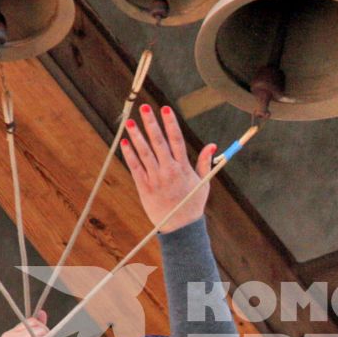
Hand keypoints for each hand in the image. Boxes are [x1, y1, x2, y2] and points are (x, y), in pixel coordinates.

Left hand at [121, 103, 214, 233]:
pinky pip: (136, 168)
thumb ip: (205, 162)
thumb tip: (212, 145)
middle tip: (144, 108)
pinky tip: (125, 142)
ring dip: (137, 136)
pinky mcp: (145, 187)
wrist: (180, 228)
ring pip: (145, 153)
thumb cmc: (192, 204)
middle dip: (151, 124)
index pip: (177, 140)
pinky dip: (130, 155)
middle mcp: (169, 170)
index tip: (165, 108)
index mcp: (184, 167)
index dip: (170, 123)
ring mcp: (156, 178)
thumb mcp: (203, 183)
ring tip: (129, 122)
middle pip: (159, 142)